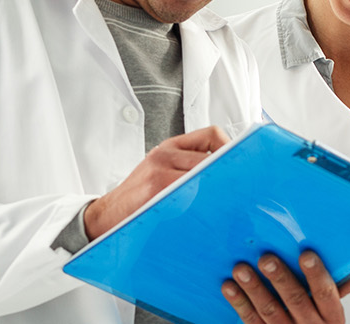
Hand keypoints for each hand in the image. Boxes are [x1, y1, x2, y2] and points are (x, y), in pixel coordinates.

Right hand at [84, 126, 230, 237]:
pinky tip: (203, 210)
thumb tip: (227, 175)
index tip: (242, 166)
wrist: (107, 215)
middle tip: (242, 189)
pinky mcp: (156, 186)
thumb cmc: (139, 199)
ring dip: (216, 187)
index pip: (212, 135)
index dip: (230, 148)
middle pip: (212, 154)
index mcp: (170, 148)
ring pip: (203, 171)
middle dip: (228, 172)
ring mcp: (160, 169)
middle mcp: (165, 153)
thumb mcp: (161, 173)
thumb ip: (188, 168)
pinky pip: (189, 188)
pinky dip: (200, 199)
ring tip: (225, 203)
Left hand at [221, 251, 349, 323]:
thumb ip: (340, 292)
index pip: (326, 294)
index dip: (316, 274)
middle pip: (296, 301)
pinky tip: (229, 287)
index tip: (306, 255)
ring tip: (241, 269)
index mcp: (332, 318)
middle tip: (266, 259)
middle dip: (280, 279)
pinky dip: (239, 303)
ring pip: (269, 311)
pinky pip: (251, 321)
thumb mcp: (332, 313)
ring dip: (253, 289)